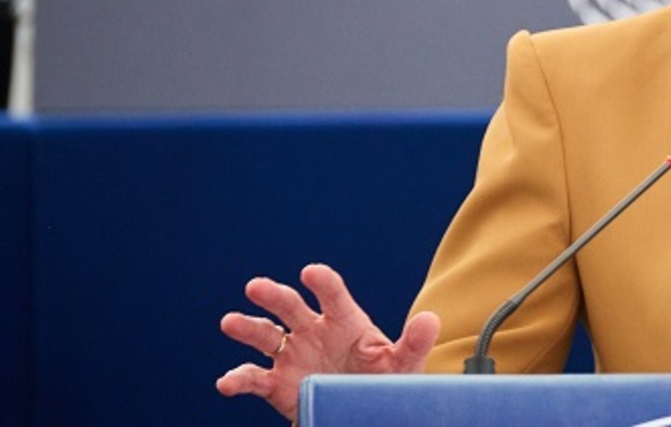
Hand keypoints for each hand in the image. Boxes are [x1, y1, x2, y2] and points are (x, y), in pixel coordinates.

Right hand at [217, 262, 440, 421]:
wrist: (362, 410)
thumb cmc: (383, 380)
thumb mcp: (402, 364)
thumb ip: (413, 343)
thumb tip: (430, 320)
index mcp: (345, 320)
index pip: (333, 295)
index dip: (323, 283)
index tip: (311, 272)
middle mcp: (314, 331)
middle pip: (290, 306)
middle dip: (273, 295)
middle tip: (256, 287)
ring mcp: (293, 355)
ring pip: (265, 336)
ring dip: (247, 328)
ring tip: (230, 322)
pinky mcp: (277, 383)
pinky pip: (254, 378)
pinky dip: (238, 379)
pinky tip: (227, 382)